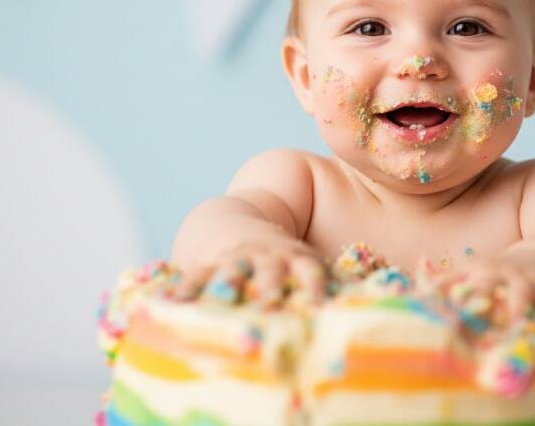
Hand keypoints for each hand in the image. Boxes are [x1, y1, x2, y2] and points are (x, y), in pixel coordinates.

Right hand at [174, 239, 326, 307]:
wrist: (241, 226)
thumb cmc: (284, 255)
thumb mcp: (309, 259)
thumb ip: (330, 278)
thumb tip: (364, 299)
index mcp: (295, 257)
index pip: (308, 268)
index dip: (313, 285)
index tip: (319, 304)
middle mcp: (267, 259)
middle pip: (269, 274)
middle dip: (269, 289)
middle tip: (269, 305)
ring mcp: (237, 261)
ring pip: (232, 275)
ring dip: (228, 290)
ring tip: (220, 307)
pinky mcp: (210, 266)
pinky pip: (195, 278)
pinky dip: (184, 290)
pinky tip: (170, 305)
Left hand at [439, 247, 534, 326]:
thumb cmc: (498, 277)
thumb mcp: (472, 275)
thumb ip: (445, 287)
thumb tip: (408, 299)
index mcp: (474, 273)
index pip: (452, 284)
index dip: (441, 298)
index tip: (431, 318)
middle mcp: (498, 274)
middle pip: (485, 287)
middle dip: (479, 302)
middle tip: (471, 326)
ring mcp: (524, 280)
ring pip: (522, 294)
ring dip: (519, 311)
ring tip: (518, 329)